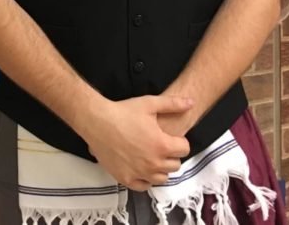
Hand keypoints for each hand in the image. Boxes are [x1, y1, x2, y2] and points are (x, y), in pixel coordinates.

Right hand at [76, 94, 191, 190]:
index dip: (179, 141)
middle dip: (171, 155)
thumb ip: (173, 104)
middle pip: (175, 165)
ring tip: (151, 157)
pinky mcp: (126, 178)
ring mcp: (140, 173)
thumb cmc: (123, 112)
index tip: (170, 137)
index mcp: (162, 145)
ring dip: (160, 168)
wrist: (97, 122)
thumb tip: (192, 103)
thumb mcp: (150, 103)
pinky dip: (146, 179)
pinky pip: (144, 186)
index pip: (184, 149)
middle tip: (160, 145)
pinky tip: (141, 168)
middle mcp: (154, 163)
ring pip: (162, 178)